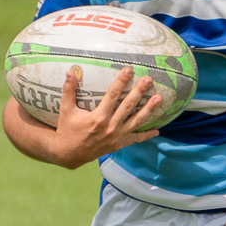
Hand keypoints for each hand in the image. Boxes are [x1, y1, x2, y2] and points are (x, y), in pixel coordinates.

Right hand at [48, 65, 164, 168]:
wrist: (69, 154)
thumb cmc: (67, 130)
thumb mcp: (66, 110)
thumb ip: (68, 91)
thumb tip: (70, 72)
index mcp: (98, 117)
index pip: (112, 95)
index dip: (121, 82)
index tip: (128, 70)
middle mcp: (110, 127)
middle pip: (128, 106)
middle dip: (139, 92)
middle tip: (149, 80)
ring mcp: (116, 137)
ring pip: (136, 121)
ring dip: (148, 110)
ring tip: (159, 99)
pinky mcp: (119, 145)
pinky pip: (135, 139)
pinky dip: (146, 135)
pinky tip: (157, 130)